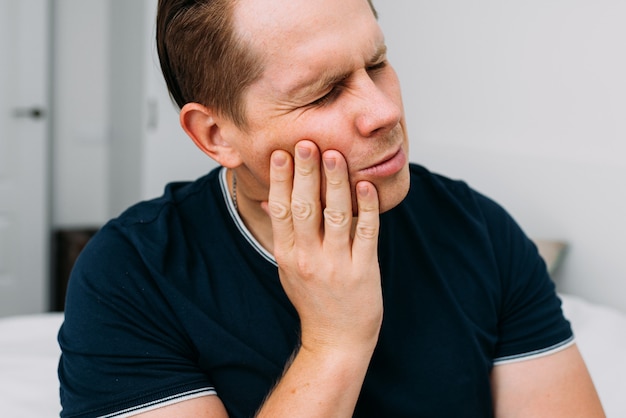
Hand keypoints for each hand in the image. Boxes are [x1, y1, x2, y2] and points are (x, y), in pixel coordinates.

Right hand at [265, 140, 382, 355]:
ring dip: (336, 183)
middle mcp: (309, 258)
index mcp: (287, 255)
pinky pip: (366, 233)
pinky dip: (367, 208)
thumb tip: (267, 201)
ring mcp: (337, 264)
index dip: (280, 180)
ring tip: (334, 154)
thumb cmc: (312, 300)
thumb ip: (281, 235)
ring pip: (336, 215)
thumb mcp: (287, 269)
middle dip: (305, 173)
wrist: (336, 339)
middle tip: (306, 143)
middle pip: (305, 207)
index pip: (281, 210)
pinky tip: (366, 186)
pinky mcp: (364, 270)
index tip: (281, 153)